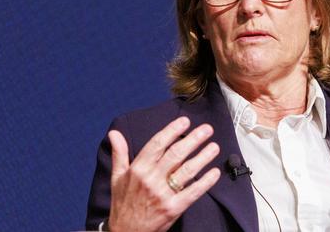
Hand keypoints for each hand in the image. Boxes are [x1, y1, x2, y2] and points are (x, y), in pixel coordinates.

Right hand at [108, 116, 220, 231]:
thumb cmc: (123, 204)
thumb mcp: (117, 177)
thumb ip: (119, 153)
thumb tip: (114, 133)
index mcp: (138, 169)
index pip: (158, 144)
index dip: (172, 130)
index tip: (185, 121)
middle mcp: (151, 179)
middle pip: (176, 154)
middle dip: (194, 139)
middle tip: (207, 129)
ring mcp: (163, 194)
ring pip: (187, 171)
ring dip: (203, 157)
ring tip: (215, 146)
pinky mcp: (173, 208)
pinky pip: (193, 192)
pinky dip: (206, 181)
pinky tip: (215, 172)